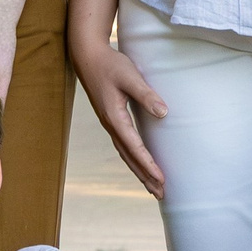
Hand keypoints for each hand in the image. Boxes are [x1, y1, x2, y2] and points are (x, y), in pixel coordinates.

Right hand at [68, 30, 168, 195]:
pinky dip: (133, 159)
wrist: (88, 56)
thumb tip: (164, 114)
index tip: (162, 179)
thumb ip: (146, 95)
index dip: (149, 164)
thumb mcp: (130, 76)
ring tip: (153, 187)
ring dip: (139, 171)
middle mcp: (110, 125)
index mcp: (115, 118)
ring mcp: (109, 124)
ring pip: (126, 154)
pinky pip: (123, 146)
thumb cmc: (110, 64)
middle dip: (145, 177)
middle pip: (129, 158)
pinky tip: (140, 163)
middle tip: (161, 194)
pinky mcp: (111, 119)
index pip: (135, 147)